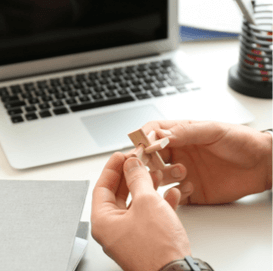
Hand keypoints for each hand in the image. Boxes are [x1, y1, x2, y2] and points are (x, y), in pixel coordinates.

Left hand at [91, 153, 190, 270]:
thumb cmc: (157, 248)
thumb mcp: (147, 202)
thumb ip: (137, 179)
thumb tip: (132, 164)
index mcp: (103, 221)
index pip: (101, 187)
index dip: (112, 168)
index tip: (121, 155)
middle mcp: (113, 229)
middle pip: (118, 194)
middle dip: (131, 176)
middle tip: (139, 162)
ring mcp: (129, 236)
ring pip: (135, 204)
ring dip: (146, 188)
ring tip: (157, 174)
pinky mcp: (145, 240)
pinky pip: (148, 216)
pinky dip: (157, 204)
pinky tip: (170, 195)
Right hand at [143, 120, 271, 204]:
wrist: (263, 165)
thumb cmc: (241, 141)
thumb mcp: (213, 130)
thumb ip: (186, 132)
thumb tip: (159, 136)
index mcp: (181, 135)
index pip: (153, 133)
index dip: (144, 138)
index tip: (140, 145)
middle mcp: (179, 153)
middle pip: (151, 156)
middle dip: (146, 160)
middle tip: (147, 165)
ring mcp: (183, 172)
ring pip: (159, 176)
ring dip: (162, 176)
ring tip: (180, 173)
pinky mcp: (191, 191)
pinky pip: (174, 195)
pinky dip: (176, 193)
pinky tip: (190, 187)